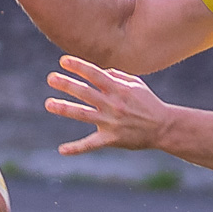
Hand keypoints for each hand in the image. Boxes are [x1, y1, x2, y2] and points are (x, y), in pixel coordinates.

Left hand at [45, 55, 170, 154]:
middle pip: (85, 92)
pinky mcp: (111, 139)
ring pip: (83, 114)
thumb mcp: (137, 84)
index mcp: (119, 89)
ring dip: (64, 108)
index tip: (63, 61)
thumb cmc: (148, 103)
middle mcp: (112, 104)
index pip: (95, 74)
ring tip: (49, 104)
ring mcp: (111, 122)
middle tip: (50, 78)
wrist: (164, 127)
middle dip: (67, 84)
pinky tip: (62, 150)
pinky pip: (91, 144)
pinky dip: (76, 148)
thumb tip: (99, 70)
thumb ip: (117, 75)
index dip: (79, 66)